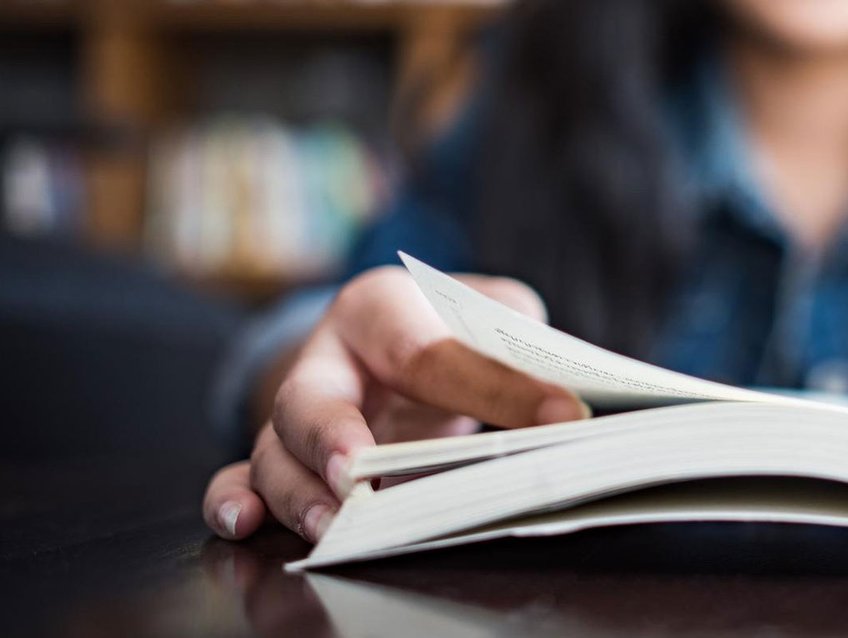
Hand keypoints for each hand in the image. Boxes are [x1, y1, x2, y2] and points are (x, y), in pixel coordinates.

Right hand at [202, 267, 588, 541]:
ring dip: (297, 494)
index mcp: (381, 306)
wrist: (394, 333)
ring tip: (330, 526)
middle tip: (360, 476)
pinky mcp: (282, 454)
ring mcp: (295, 410)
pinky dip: (232, 501)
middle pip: (310, 398)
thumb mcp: (492, 314)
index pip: (432, 350)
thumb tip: (570, 403)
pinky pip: (238, 476)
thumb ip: (522, 347)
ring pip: (274, 452)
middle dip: (333, 439)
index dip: (495, 387)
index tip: (562, 416)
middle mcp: (326, 357)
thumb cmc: (451, 325)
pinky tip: (244, 523)